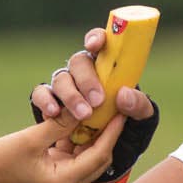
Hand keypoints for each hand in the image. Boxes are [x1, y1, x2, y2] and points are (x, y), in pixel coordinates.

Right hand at [0, 114, 125, 182]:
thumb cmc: (1, 159)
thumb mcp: (32, 138)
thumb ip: (62, 123)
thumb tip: (87, 107)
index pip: (100, 154)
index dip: (112, 131)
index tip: (122, 110)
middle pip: (99, 159)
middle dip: (106, 134)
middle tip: (113, 109)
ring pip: (88, 158)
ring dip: (92, 137)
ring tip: (99, 112)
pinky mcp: (56, 180)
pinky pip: (76, 159)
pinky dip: (78, 142)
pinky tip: (80, 122)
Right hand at [29, 25, 156, 126]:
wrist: (109, 144)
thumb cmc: (126, 121)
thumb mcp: (141, 115)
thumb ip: (138, 105)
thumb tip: (123, 95)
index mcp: (106, 64)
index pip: (99, 42)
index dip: (95, 38)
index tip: (94, 45)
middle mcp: (82, 71)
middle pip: (78, 63)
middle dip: (87, 80)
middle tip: (98, 100)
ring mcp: (64, 85)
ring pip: (60, 80)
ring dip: (71, 96)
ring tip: (83, 114)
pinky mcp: (49, 101)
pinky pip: (41, 95)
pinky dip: (45, 102)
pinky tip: (53, 113)